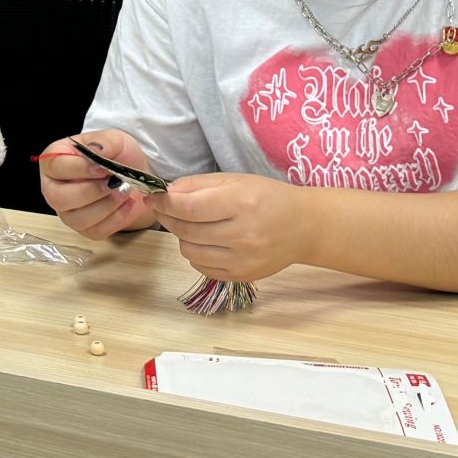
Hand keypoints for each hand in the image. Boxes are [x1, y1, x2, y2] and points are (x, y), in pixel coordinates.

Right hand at [39, 129, 158, 239]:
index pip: (55, 166)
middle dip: (91, 191)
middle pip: (58, 197)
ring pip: (78, 218)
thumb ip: (104, 143)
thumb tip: (95, 151)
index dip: (78, 168)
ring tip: (125, 191)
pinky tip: (127, 204)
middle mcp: (54, 188)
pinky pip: (95, 231)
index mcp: (53, 162)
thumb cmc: (116, 156)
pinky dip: (116, 218)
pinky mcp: (84, 229)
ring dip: (106, 206)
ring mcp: (67, 212)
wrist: (133, 178)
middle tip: (115, 181)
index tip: (102, 167)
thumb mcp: (114, 139)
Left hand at [151, 172, 312, 281]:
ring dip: (181, 236)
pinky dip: (196, 253)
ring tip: (190, 224)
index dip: (165, 203)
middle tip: (164, 208)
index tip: (153, 198)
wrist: (304, 227)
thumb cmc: (269, 197)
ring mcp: (243, 260)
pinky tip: (205, 241)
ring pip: (189, 251)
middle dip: (167, 217)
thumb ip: (198, 185)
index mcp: (241, 203)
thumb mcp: (236, 180)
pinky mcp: (242, 276)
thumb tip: (167, 193)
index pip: (189, 207)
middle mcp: (243, 235)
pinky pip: (202, 267)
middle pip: (186, 230)